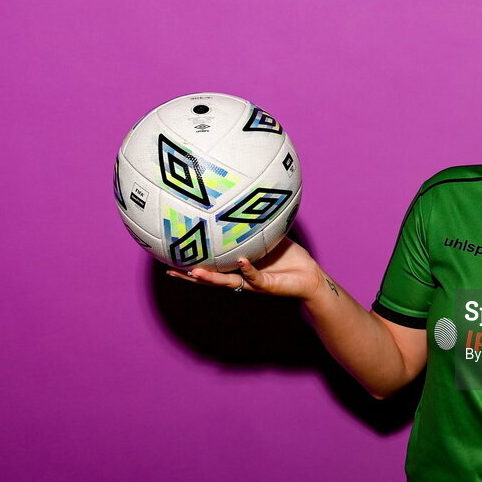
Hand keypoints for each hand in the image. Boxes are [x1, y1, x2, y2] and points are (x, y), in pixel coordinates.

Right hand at [165, 237, 325, 300]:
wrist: (311, 276)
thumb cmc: (290, 258)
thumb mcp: (270, 235)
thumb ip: (257, 222)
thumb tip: (248, 197)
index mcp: (237, 265)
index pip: (210, 264)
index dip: (190, 261)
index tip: (171, 255)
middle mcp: (240, 276)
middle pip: (209, 277)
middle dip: (190, 274)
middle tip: (169, 270)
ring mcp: (251, 282)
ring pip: (225, 282)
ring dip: (210, 278)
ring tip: (194, 272)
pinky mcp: (267, 285)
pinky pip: (254, 276)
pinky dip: (248, 269)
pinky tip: (241, 260)